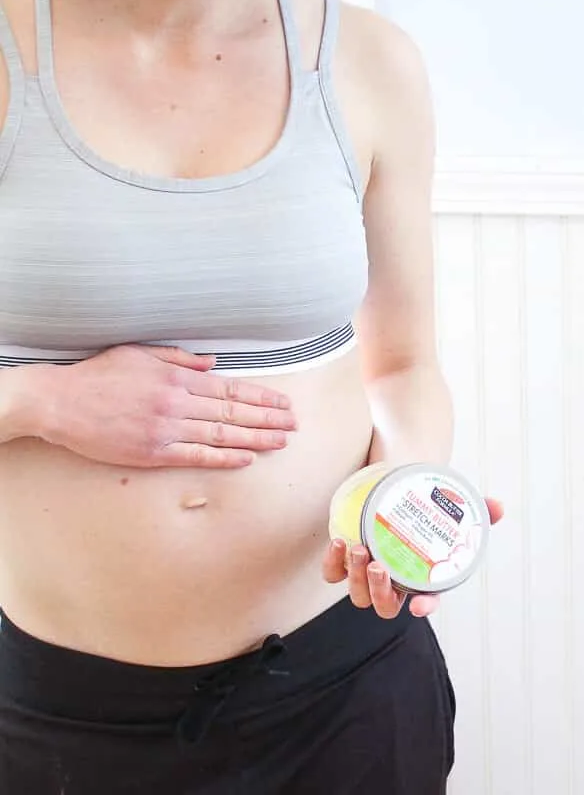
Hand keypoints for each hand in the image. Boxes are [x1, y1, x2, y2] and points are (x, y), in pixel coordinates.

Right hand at [37, 344, 295, 468]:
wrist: (60, 402)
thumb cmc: (99, 375)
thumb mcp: (141, 354)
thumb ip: (180, 359)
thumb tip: (214, 365)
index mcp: (177, 378)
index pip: (231, 390)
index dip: (261, 398)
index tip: (283, 403)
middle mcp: (178, 403)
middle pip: (233, 413)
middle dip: (268, 419)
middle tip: (293, 424)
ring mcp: (166, 429)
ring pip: (221, 435)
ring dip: (256, 438)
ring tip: (280, 441)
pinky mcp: (153, 452)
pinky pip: (196, 456)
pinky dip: (224, 458)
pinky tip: (246, 458)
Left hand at [322, 497, 503, 617]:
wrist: (397, 488)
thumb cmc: (427, 506)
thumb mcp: (453, 507)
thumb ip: (478, 510)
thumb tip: (498, 507)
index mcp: (422, 577)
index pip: (427, 600)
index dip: (425, 607)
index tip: (419, 606)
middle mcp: (394, 581)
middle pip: (385, 605)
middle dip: (380, 591)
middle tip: (380, 565)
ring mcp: (368, 573)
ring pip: (358, 595)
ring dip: (357, 578)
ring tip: (359, 548)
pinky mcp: (345, 561)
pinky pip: (334, 574)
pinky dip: (334, 564)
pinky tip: (339, 542)